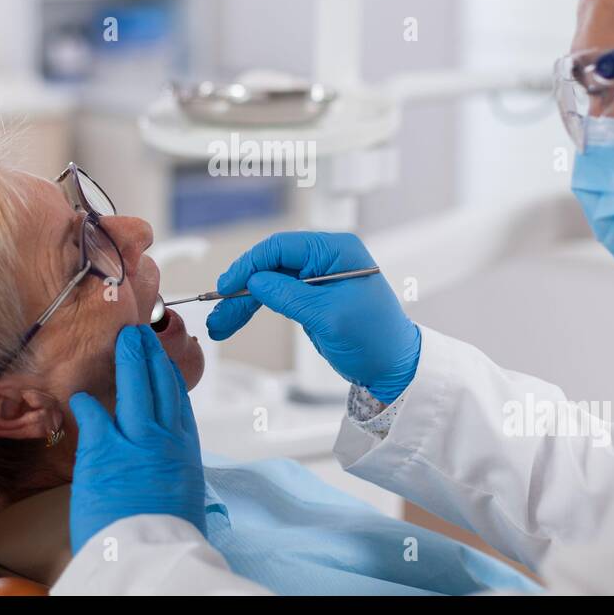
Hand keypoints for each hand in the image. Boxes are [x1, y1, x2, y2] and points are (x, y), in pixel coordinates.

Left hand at [68, 324, 206, 554]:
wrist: (151, 554)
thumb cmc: (167, 537)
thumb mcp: (185, 499)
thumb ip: (175, 476)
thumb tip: (170, 475)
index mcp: (185, 452)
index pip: (178, 403)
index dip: (170, 377)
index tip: (163, 362)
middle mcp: (165, 439)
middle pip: (159, 385)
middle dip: (150, 355)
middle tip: (142, 335)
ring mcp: (135, 442)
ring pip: (134, 387)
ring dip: (129, 359)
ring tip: (125, 340)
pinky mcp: (105, 451)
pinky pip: (93, 416)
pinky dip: (86, 403)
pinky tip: (80, 396)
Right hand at [206, 231, 420, 402]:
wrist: (395, 368)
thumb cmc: (376, 339)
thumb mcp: (329, 317)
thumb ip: (289, 295)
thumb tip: (254, 280)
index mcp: (337, 251)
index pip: (282, 246)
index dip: (250, 264)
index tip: (226, 285)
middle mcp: (326, 258)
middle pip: (271, 265)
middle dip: (242, 288)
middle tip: (218, 313)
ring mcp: (318, 278)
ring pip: (269, 282)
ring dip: (243, 302)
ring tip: (220, 325)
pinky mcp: (312, 298)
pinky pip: (276, 297)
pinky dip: (256, 308)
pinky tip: (235, 320)